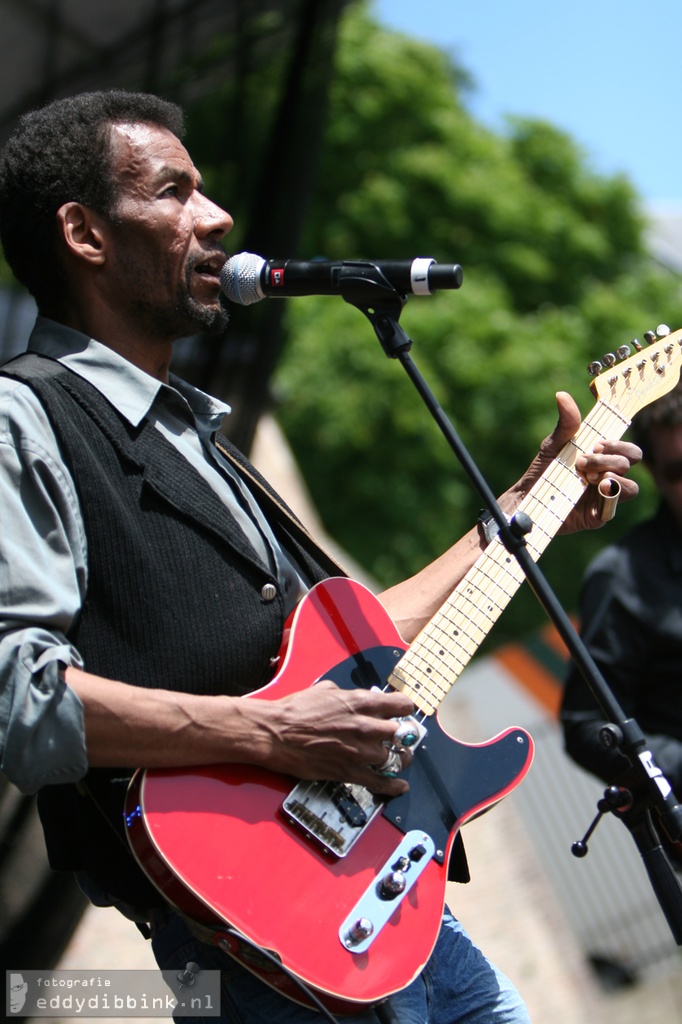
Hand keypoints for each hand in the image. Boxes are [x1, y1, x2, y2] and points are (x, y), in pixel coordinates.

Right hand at [243, 680, 415, 796]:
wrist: (275, 733)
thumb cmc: (295, 711)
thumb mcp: (324, 690)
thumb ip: (346, 695)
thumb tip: (353, 698)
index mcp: (359, 702)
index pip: (400, 704)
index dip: (405, 708)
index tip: (405, 712)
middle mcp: (364, 726)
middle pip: (402, 733)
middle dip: (404, 735)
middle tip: (403, 737)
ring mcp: (359, 751)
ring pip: (394, 758)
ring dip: (398, 759)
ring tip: (400, 758)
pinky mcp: (349, 772)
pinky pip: (380, 782)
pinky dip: (393, 785)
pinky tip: (400, 785)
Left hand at [518, 391, 640, 533]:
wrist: (526, 498)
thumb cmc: (543, 470)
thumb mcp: (553, 445)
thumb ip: (565, 423)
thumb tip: (562, 395)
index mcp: (603, 458)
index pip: (628, 450)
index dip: (618, 444)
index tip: (596, 443)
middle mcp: (609, 476)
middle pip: (630, 463)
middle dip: (609, 459)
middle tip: (583, 461)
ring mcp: (605, 496)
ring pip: (630, 487)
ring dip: (612, 477)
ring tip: (588, 476)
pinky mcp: (598, 515)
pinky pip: (614, 507)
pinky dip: (608, 496)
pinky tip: (594, 489)